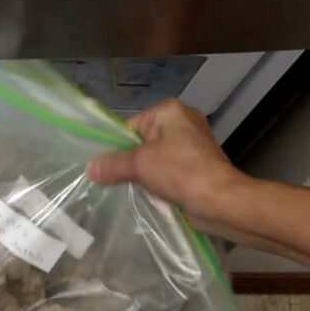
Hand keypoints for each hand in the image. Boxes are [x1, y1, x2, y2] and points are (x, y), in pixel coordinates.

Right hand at [85, 98, 244, 231]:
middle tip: (124, 179)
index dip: (117, 148)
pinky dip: (160, 178)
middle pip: (141, 141)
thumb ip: (111, 164)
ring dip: (145, 172)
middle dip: (131, 161)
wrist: (220, 200)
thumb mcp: (138, 165)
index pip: (130, 127)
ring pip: (154, 156)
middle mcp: (183, 120)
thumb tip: (90, 168)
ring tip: (139, 187)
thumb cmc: (180, 173)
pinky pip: (168, 167)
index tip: (111, 168)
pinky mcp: (199, 161)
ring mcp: (194, 141)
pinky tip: (154, 191)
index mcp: (169, 111)